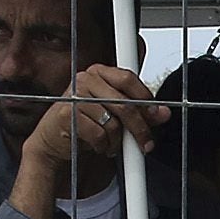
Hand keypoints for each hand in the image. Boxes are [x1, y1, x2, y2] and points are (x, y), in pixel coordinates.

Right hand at [18, 62, 165, 187]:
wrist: (55, 141)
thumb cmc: (86, 124)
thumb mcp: (115, 115)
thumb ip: (139, 112)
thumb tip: (164, 114)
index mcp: (99, 72)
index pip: (128, 78)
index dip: (145, 99)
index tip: (157, 116)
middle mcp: (85, 79)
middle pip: (124, 103)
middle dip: (139, 128)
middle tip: (146, 144)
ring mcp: (74, 96)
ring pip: (113, 122)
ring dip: (117, 141)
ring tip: (112, 144)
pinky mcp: (66, 115)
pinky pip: (99, 134)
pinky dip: (104, 146)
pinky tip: (99, 146)